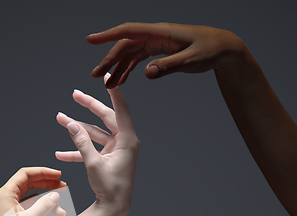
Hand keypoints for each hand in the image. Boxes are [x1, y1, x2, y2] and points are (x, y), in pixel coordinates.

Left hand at [0, 167, 65, 215]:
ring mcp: (11, 210)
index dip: (43, 172)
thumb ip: (44, 205)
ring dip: (48, 205)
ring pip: (33, 201)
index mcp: (6, 193)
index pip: (26, 175)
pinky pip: (32, 213)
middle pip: (31, 186)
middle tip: (63, 187)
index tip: (58, 175)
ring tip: (61, 212)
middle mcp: (8, 199)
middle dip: (48, 187)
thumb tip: (55, 195)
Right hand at [56, 75, 139, 215]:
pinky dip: (77, 150)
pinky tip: (61, 153)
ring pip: (94, 133)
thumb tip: (71, 124)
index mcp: (127, 141)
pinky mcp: (107, 158)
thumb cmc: (111, 188)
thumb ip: (81, 142)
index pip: (121, 110)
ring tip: (59, 119)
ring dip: (77, 129)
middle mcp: (123, 142)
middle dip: (88, 107)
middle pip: (105, 118)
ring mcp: (115, 150)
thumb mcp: (93, 164)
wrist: (114, 208)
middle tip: (75, 94)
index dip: (114, 93)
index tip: (108, 78)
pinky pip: (91, 149)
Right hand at [87, 22, 243, 87]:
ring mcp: (157, 43)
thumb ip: (168, 66)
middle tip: (95, 76)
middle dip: (109, 60)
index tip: (91, 40)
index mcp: (160, 33)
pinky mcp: (160, 51)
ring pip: (130, 53)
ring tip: (107, 84)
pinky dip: (129, 69)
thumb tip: (146, 72)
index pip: (129, 31)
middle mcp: (155, 35)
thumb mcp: (190, 60)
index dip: (108, 35)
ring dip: (118, 68)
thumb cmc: (210, 50)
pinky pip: (140, 58)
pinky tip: (122, 80)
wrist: (224, 48)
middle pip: (125, 45)